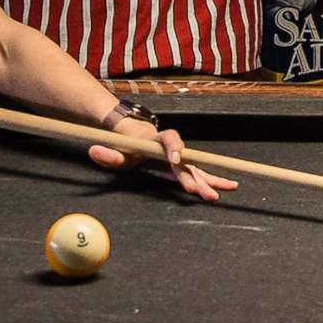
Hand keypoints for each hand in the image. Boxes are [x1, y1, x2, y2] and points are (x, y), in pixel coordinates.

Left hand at [86, 124, 237, 201]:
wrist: (134, 133)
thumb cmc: (126, 143)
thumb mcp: (114, 148)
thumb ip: (106, 153)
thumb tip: (93, 151)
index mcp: (157, 140)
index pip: (169, 140)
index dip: (174, 148)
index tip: (176, 159)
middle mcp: (173, 147)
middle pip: (187, 160)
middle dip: (193, 176)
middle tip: (198, 190)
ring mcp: (179, 157)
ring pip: (197, 167)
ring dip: (211, 179)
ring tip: (229, 187)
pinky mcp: (182, 166)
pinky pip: (199, 172)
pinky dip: (213, 179)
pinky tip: (228, 186)